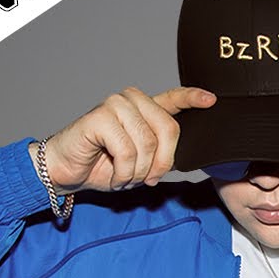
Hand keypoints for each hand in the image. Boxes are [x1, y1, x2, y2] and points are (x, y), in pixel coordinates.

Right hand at [30, 86, 215, 193]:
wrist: (67, 172)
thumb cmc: (103, 166)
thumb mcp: (142, 163)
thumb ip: (161, 154)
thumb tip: (182, 157)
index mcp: (144, 109)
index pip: (173, 98)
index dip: (192, 98)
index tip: (211, 100)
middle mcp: (130, 101)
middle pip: (168, 129)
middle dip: (161, 163)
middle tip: (147, 179)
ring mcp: (114, 106)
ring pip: (148, 144)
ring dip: (138, 171)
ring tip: (124, 176)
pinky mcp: (99, 117)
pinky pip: (127, 151)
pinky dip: (123, 172)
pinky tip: (113, 174)